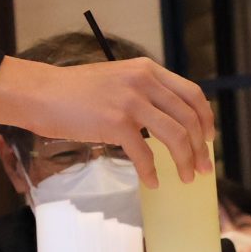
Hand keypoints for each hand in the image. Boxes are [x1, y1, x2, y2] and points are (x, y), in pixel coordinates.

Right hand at [0, 57, 213, 186]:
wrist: (42, 93)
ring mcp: (130, 101)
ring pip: (175, 136)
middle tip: (204, 167)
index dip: (206, 119)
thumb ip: (142, 91)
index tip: (208, 139)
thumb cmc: (73, 91)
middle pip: (189, 118)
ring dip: (185, 161)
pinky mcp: (116, 123)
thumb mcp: (117, 79)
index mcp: (147, 69)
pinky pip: (144, 154)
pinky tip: (151, 182)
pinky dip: (151, 172)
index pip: (192, 93)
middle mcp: (144, 81)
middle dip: (201, 147)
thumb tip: (165, 119)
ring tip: (186, 177)